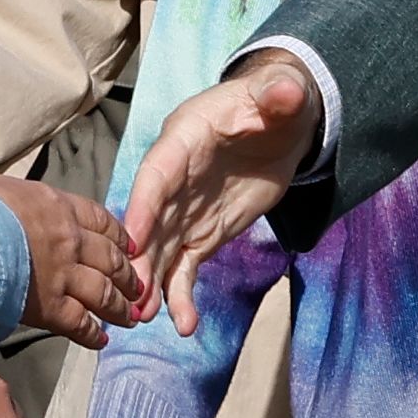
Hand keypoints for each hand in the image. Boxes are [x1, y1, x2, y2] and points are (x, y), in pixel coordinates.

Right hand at [0, 121, 135, 348]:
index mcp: (51, 204)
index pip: (96, 217)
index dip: (114, 231)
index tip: (127, 241)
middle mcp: (67, 239)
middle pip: (108, 257)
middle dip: (126, 272)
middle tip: (138, 285)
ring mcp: (62, 274)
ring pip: (103, 291)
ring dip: (118, 304)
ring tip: (129, 316)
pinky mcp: (50, 307)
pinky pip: (80, 322)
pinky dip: (92, 333)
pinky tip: (100, 340)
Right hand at [122, 53, 320, 336]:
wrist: (283, 124)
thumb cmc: (276, 101)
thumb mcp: (281, 94)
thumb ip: (278, 96)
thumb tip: (286, 92)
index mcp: (184, 141)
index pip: (158, 175)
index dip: (144, 205)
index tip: (131, 237)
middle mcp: (175, 180)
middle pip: (151, 222)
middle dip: (140, 257)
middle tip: (132, 293)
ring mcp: (185, 211)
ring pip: (162, 250)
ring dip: (151, 283)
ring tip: (143, 317)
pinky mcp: (202, 235)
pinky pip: (186, 268)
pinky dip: (182, 295)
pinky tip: (184, 325)